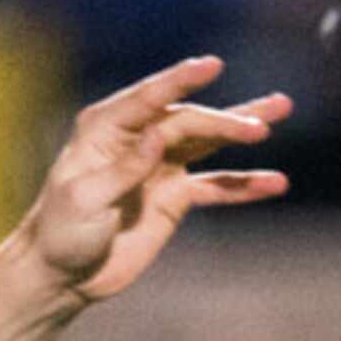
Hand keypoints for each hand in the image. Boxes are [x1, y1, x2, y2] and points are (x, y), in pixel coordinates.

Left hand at [15, 55, 290, 306]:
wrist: (63, 275)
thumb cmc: (60, 231)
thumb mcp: (85, 199)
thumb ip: (124, 168)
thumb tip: (158, 136)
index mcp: (106, 129)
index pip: (149, 98)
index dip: (181, 80)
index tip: (211, 66)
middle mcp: (137, 139)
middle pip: (189, 121)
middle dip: (225, 122)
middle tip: (261, 126)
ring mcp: (159, 166)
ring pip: (208, 141)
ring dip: (242, 129)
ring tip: (280, 111)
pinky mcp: (174, 197)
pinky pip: (215, 186)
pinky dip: (244, 185)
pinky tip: (274, 183)